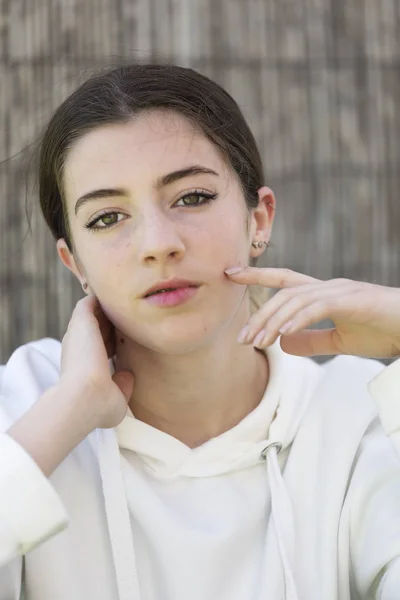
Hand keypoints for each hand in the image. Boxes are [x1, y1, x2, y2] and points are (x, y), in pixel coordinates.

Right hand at [59, 294, 133, 428]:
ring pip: (93, 313)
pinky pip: (89, 301)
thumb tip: (127, 375)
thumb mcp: (115, 398)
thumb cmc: (100, 406)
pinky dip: (100, 298)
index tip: (128, 342)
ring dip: (108, 309)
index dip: (114, 342)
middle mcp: (79, 346)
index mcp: (84, 364)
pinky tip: (118, 295)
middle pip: (96, 327)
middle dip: (112, 323)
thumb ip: (122, 385)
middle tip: (133, 318)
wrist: (86, 396)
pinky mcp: (81, 320)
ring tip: (127, 302)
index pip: (100, 346)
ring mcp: (79, 333)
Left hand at [225, 266, 399, 358]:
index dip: (258, 276)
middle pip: (284, 294)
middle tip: (242, 339)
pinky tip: (284, 332)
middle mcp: (328, 287)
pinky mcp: (354, 300)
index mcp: (324, 294)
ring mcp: (341, 291)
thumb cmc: (382, 331)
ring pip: (296, 300)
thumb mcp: (341, 341)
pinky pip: (318, 307)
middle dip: (260, 314)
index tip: (231, 274)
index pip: (284, 280)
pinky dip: (298, 318)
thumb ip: (313, 341)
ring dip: (274, 322)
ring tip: (258, 343)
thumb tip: (284, 344)